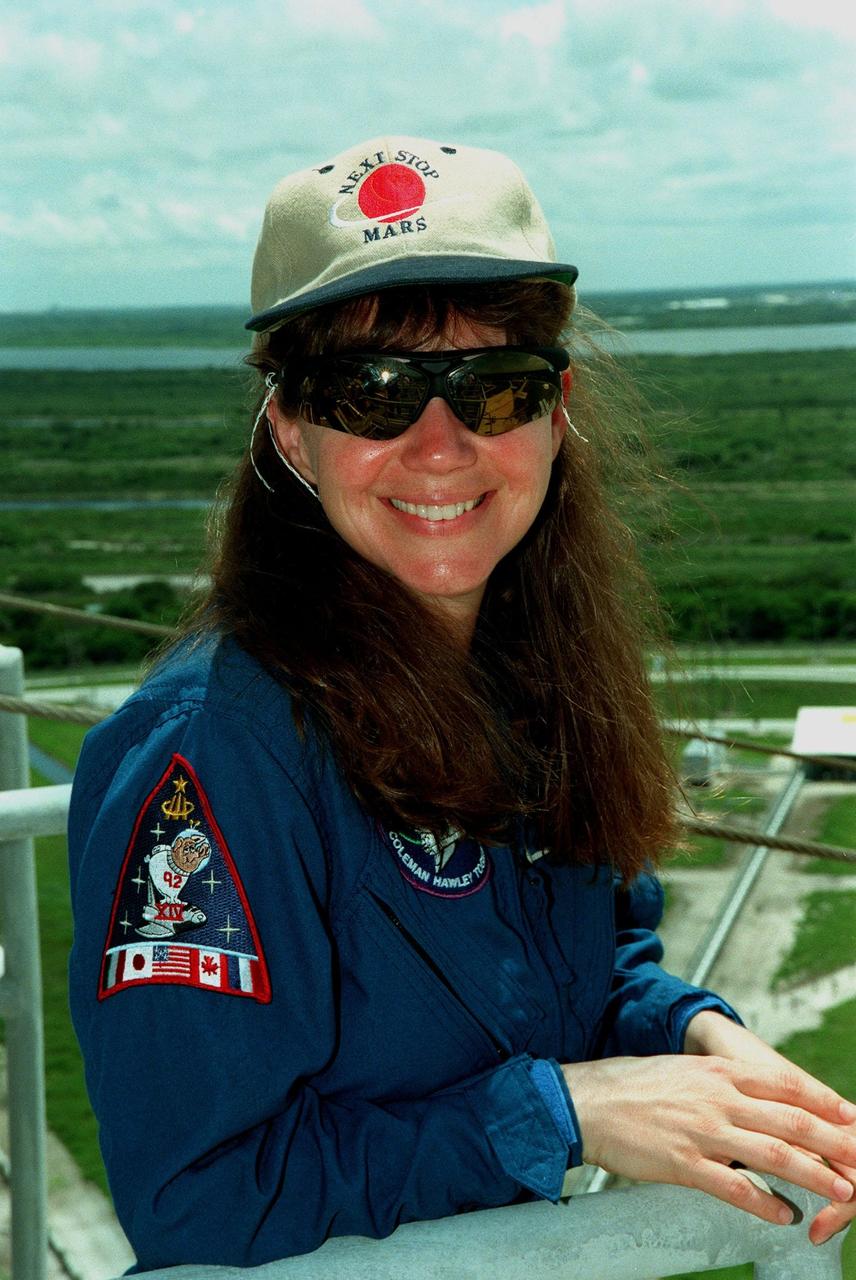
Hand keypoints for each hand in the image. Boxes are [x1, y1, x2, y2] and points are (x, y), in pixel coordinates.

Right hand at [561, 1050, 855, 1231]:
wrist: (589, 1102)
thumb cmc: (633, 1086)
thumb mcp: (683, 1072)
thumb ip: (718, 1085)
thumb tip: (749, 1098)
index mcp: (717, 1073)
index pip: (783, 1085)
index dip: (821, 1102)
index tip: (848, 1115)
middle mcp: (717, 1099)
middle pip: (789, 1120)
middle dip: (832, 1141)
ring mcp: (703, 1132)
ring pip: (773, 1154)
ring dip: (813, 1174)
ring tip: (840, 1190)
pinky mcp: (685, 1164)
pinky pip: (735, 1188)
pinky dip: (765, 1204)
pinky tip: (783, 1215)